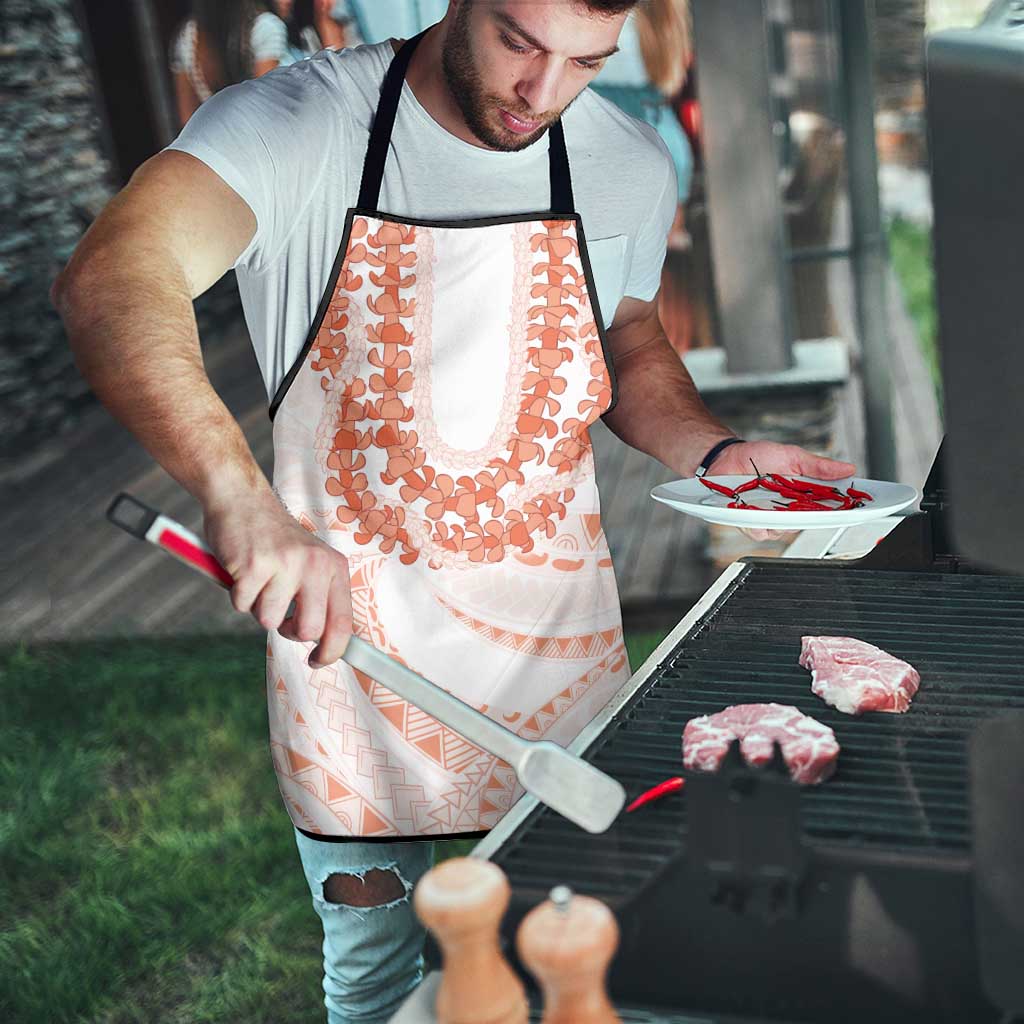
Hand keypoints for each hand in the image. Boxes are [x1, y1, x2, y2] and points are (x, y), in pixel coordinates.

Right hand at [203, 488, 352, 667]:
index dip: (332, 651)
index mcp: (334, 566)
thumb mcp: (310, 561)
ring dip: (258, 607)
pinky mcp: (253, 565)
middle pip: (308, 630)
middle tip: (280, 615)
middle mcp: (315, 565)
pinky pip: (242, 605)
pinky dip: (237, 595)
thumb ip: (319, 596)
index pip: (343, 622)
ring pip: (269, 621)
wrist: (242, 498)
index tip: (318, 661)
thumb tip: (326, 643)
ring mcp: (285, 564)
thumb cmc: (275, 539)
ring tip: (259, 579)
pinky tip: (242, 570)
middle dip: (289, 631)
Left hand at [709, 440, 856, 542]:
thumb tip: (848, 468)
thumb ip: (818, 466)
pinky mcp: (750, 523)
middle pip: (809, 523)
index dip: (844, 510)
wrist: (726, 457)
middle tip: (814, 506)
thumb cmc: (758, 457)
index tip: (858, 508)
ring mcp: (770, 518)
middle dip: (813, 517)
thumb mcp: (792, 456)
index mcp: (803, 495)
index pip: (829, 507)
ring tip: (775, 503)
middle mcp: (789, 510)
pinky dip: (758, 523)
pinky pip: (760, 531)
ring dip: (781, 519)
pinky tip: (755, 512)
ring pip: (784, 530)